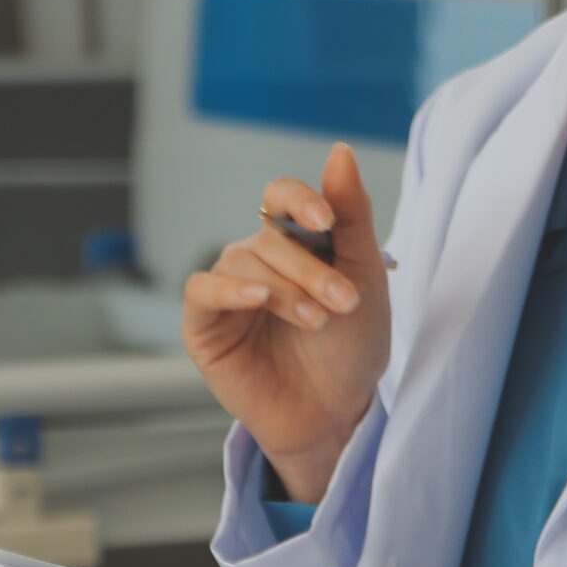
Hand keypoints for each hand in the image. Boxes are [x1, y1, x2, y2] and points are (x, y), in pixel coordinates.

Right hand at [182, 144, 391, 501]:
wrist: (337, 415)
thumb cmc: (352, 350)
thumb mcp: (364, 277)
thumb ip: (352, 217)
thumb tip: (339, 151)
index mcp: (295, 243)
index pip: (281, 198)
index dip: (300, 201)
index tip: (327, 221)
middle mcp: (257, 261)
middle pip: (269, 238)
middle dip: (309, 267)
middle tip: (343, 302)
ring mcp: (228, 293)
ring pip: (240, 262)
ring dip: (283, 287)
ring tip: (317, 320)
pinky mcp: (204, 327)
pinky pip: (202, 291)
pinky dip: (228, 290)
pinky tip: (257, 300)